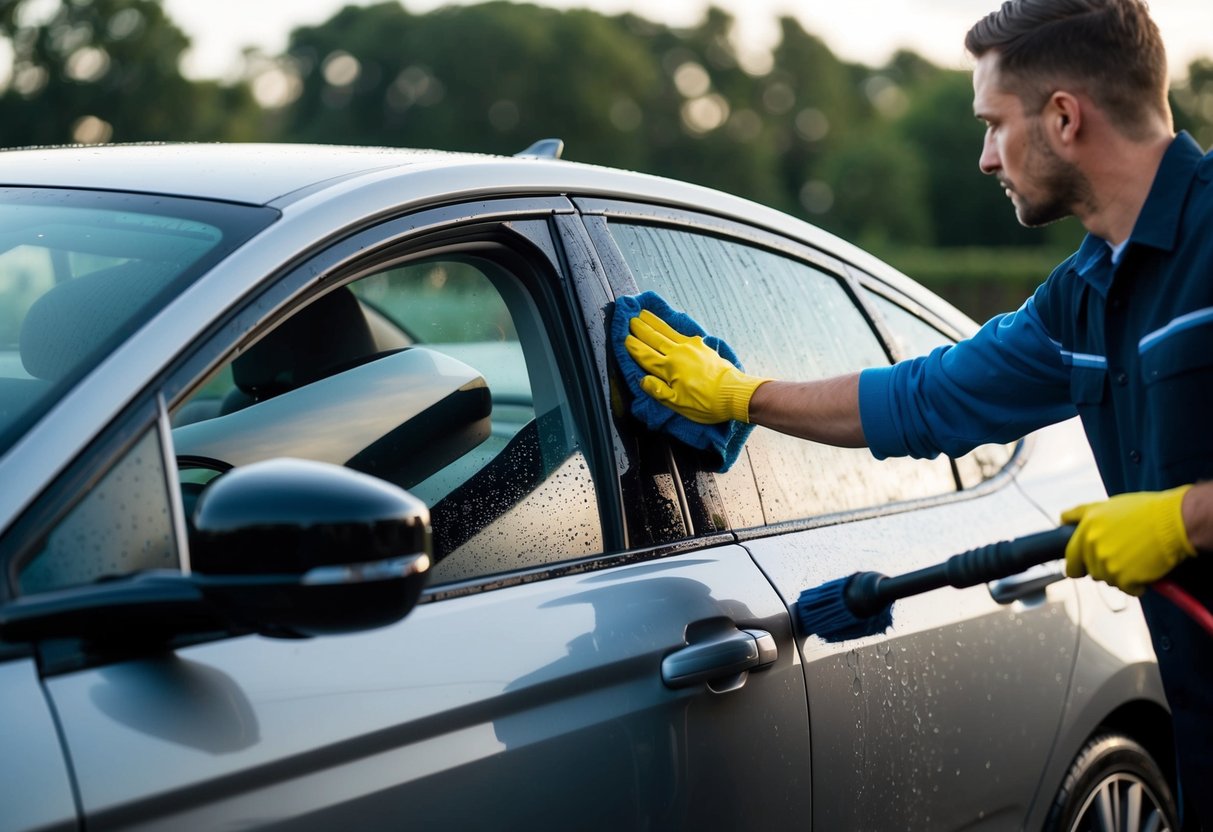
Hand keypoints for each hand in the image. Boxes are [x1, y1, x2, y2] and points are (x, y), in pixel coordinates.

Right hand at [624, 308, 768, 423]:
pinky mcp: (701, 346)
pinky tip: (668, 323)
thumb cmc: (705, 403)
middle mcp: (677, 353)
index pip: (645, 355)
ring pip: (666, 331)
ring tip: (643, 313)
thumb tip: (642, 380)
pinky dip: (671, 327)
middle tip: (629, 319)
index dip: (633, 347)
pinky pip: (681, 333)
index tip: (623, 338)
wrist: (733, 392)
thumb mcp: (678, 404)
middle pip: (654, 338)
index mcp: (669, 368)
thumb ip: (658, 391)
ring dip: (653, 322)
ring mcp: (690, 347)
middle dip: (640, 328)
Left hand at [1062, 485, 1195, 594]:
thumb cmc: (1145, 511)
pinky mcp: (1125, 579)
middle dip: (1104, 568)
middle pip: (1092, 572)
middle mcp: (1092, 548)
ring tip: (1137, 559)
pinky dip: (1138, 585)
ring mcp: (1108, 565)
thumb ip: (1081, 514)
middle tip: (1124, 557)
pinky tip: (1146, 570)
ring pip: (1110, 581)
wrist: (1174, 522)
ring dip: (1122, 576)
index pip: (1071, 559)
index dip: (1077, 566)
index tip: (1083, 569)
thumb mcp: (1106, 505)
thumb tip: (1062, 519)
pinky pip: (1128, 589)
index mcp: (1086, 530)